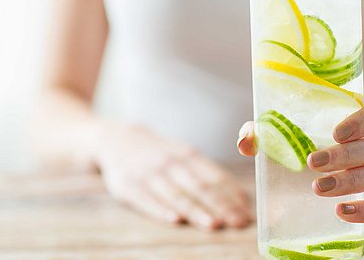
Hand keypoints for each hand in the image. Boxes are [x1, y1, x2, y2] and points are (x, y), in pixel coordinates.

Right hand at [98, 122, 250, 229]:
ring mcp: (148, 174)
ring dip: (196, 211)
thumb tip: (240, 198)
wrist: (117, 139)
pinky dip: (161, 210)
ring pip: (176, 195)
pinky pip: (147, 200)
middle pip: (199, 187)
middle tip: (237, 223)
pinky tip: (175, 220)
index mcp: (187, 155)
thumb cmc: (160, 154)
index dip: (231, 196)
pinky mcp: (128, 186)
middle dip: (220, 206)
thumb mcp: (183, 154)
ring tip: (214, 225)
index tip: (246, 213)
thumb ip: (208, 174)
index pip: (214, 177)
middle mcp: (170, 163)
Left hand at [237, 99, 363, 222]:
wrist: (352, 174)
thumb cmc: (317, 146)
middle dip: (345, 155)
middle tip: (313, 162)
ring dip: (349, 181)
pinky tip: (341, 211)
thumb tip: (246, 142)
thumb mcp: (295, 135)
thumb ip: (267, 132)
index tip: (337, 132)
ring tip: (318, 187)